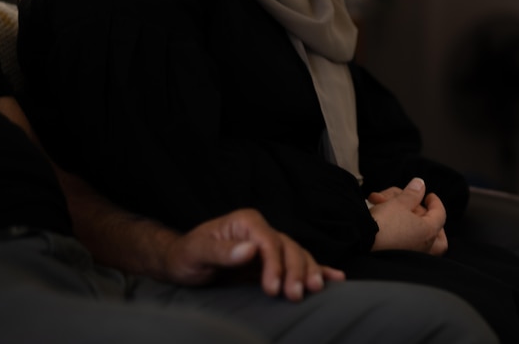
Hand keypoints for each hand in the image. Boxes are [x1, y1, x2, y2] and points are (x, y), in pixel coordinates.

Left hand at [162, 208, 344, 300]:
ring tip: (316, 290)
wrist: (183, 262)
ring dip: (309, 272)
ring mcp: (269, 246)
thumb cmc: (187, 255)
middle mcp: (261, 231)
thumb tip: (249, 249)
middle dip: (295, 271)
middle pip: (288, 248)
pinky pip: (297, 265)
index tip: (272, 287)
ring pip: (298, 256)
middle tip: (295, 295)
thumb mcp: (197, 252)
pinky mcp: (272, 262)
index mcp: (246, 222)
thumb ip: (221, 251)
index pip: (269, 241)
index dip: (275, 263)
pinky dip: (317, 270)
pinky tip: (334, 278)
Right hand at [368, 178, 448, 255]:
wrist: (360, 245)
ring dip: (400, 215)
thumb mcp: (398, 203)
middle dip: (418, 212)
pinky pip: (403, 241)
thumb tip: (420, 184)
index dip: (435, 202)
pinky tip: (382, 217)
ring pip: (414, 233)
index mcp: (428, 232)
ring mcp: (411, 254)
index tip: (429, 195)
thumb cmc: (382, 225)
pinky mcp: (397, 258)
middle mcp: (423, 247)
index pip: (440, 214)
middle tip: (405, 202)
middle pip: (431, 227)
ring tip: (380, 203)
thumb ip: (412, 193)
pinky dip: (396, 228)